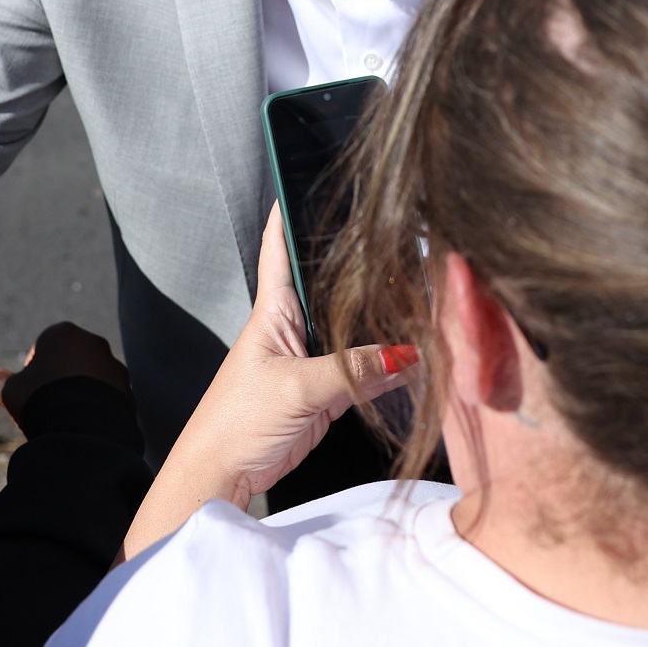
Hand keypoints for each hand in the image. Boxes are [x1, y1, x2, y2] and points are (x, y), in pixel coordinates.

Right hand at [0, 321, 129, 428]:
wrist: (84, 428)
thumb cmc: (42, 401)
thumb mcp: (13, 391)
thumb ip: (0, 382)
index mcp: (63, 333)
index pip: (44, 345)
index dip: (34, 369)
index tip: (30, 390)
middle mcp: (93, 343)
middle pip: (71, 360)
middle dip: (60, 378)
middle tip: (47, 404)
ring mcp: (114, 366)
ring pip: (92, 378)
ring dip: (81, 391)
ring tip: (67, 417)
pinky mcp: (127, 389)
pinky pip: (108, 396)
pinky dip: (98, 406)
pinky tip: (85, 424)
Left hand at [121, 206, 409, 558]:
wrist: (223, 474)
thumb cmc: (239, 421)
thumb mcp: (298, 389)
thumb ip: (353, 370)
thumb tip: (409, 354)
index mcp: (274, 311)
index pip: (281, 247)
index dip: (291, 211)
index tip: (308, 172)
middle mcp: (294, 328)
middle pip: (332, 287)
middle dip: (361, 266)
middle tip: (401, 237)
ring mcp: (312, 360)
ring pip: (354, 328)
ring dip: (381, 318)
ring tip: (424, 295)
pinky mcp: (326, 392)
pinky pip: (363, 368)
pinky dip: (389, 364)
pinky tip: (418, 356)